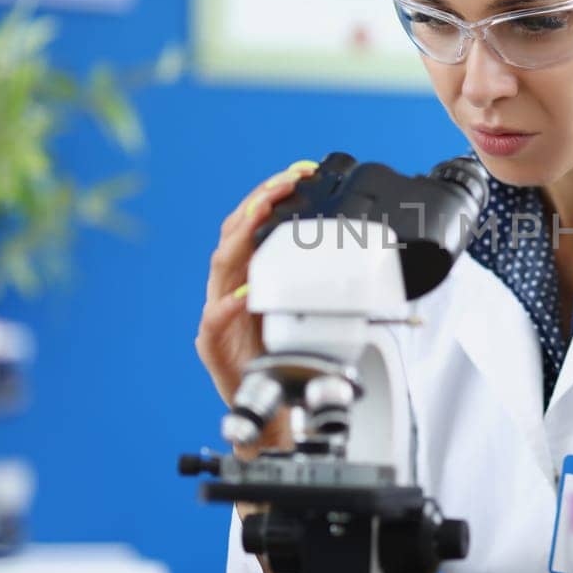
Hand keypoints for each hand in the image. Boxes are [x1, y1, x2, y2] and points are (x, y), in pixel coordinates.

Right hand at [195, 160, 318, 429]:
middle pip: (235, 233)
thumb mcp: (304, 309)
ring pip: (220, 266)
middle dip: (257, 203)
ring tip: (258, 217)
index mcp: (250, 273)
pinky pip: (214, 321)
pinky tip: (240, 298)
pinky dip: (226, 308)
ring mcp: (217, 311)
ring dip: (239, 239)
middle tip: (281, 184)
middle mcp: (229, 286)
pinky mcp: (212, 343)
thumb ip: (320, 282)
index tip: (297, 172)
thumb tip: (360, 256)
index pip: (254, 223)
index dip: (271, 194)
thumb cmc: (280, 352)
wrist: (261, 399)